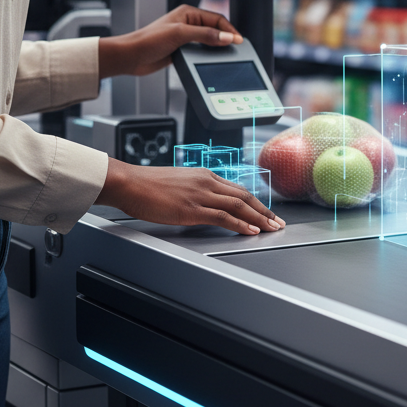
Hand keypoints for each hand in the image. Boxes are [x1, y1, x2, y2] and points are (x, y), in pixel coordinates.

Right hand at [96, 158, 284, 233]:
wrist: (129, 183)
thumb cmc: (147, 185)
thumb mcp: (179, 183)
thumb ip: (195, 191)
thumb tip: (205, 203)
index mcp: (205, 175)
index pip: (237, 189)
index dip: (255, 202)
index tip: (266, 212)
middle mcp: (207, 182)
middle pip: (244, 197)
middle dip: (264, 211)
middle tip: (278, 222)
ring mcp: (200, 195)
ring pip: (238, 206)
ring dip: (258, 218)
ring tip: (271, 229)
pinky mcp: (191, 209)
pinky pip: (222, 216)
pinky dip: (240, 224)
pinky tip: (250, 230)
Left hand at [98, 6, 241, 77]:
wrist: (131, 56)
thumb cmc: (148, 40)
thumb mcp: (180, 34)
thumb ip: (205, 35)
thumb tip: (226, 37)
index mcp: (188, 12)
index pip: (217, 18)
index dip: (229, 29)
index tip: (239, 40)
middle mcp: (188, 23)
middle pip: (215, 29)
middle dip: (225, 38)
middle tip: (237, 48)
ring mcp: (185, 37)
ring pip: (209, 41)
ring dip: (217, 47)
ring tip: (226, 54)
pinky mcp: (181, 50)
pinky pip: (201, 51)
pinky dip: (208, 55)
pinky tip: (211, 60)